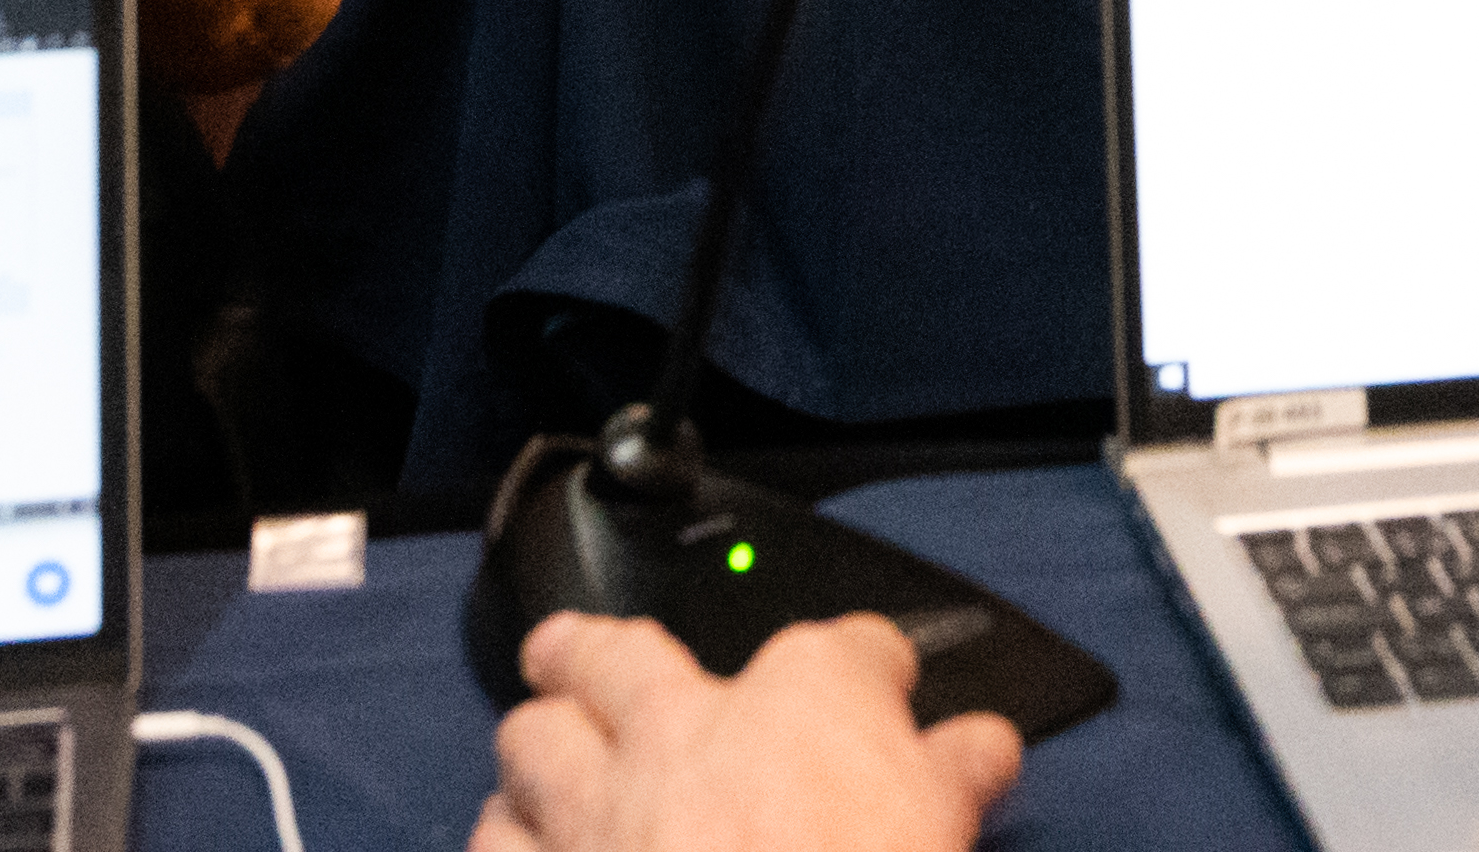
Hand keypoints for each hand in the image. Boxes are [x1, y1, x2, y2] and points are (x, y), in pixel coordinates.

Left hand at [475, 611, 1023, 851]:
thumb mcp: (944, 827)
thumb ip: (956, 776)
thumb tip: (983, 748)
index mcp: (802, 701)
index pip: (845, 648)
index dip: (864, 663)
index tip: (877, 678)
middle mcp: (685, 732)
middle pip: (617, 653)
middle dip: (596, 646)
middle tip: (578, 649)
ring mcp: (602, 810)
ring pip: (533, 743)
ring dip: (538, 751)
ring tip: (541, 754)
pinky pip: (495, 846)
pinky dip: (507, 843)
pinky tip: (522, 848)